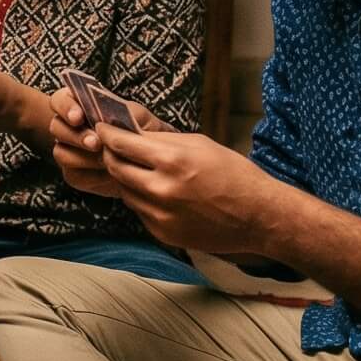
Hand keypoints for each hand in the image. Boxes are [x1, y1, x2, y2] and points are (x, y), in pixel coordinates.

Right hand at [44, 87, 172, 196]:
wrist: (150, 159)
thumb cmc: (141, 130)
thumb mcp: (139, 117)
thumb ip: (125, 112)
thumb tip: (111, 117)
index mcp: (79, 105)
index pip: (60, 100)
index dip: (66, 107)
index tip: (78, 117)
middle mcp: (69, 127)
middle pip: (56, 127)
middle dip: (76, 136)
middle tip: (96, 143)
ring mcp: (69, 150)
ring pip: (61, 153)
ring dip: (83, 157)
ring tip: (107, 160)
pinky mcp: (74, 174)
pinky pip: (73, 175)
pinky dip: (93, 176)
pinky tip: (111, 174)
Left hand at [90, 123, 288, 255]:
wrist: (258, 216)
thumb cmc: (233, 173)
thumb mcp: (199, 144)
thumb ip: (161, 140)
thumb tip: (129, 133)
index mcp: (172, 161)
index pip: (120, 144)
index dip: (107, 134)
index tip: (102, 128)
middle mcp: (161, 189)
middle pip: (115, 167)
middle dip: (110, 154)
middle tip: (112, 147)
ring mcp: (160, 215)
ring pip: (124, 190)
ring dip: (126, 178)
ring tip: (140, 170)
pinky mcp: (162, 232)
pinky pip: (139, 210)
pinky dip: (142, 199)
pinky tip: (158, 193)